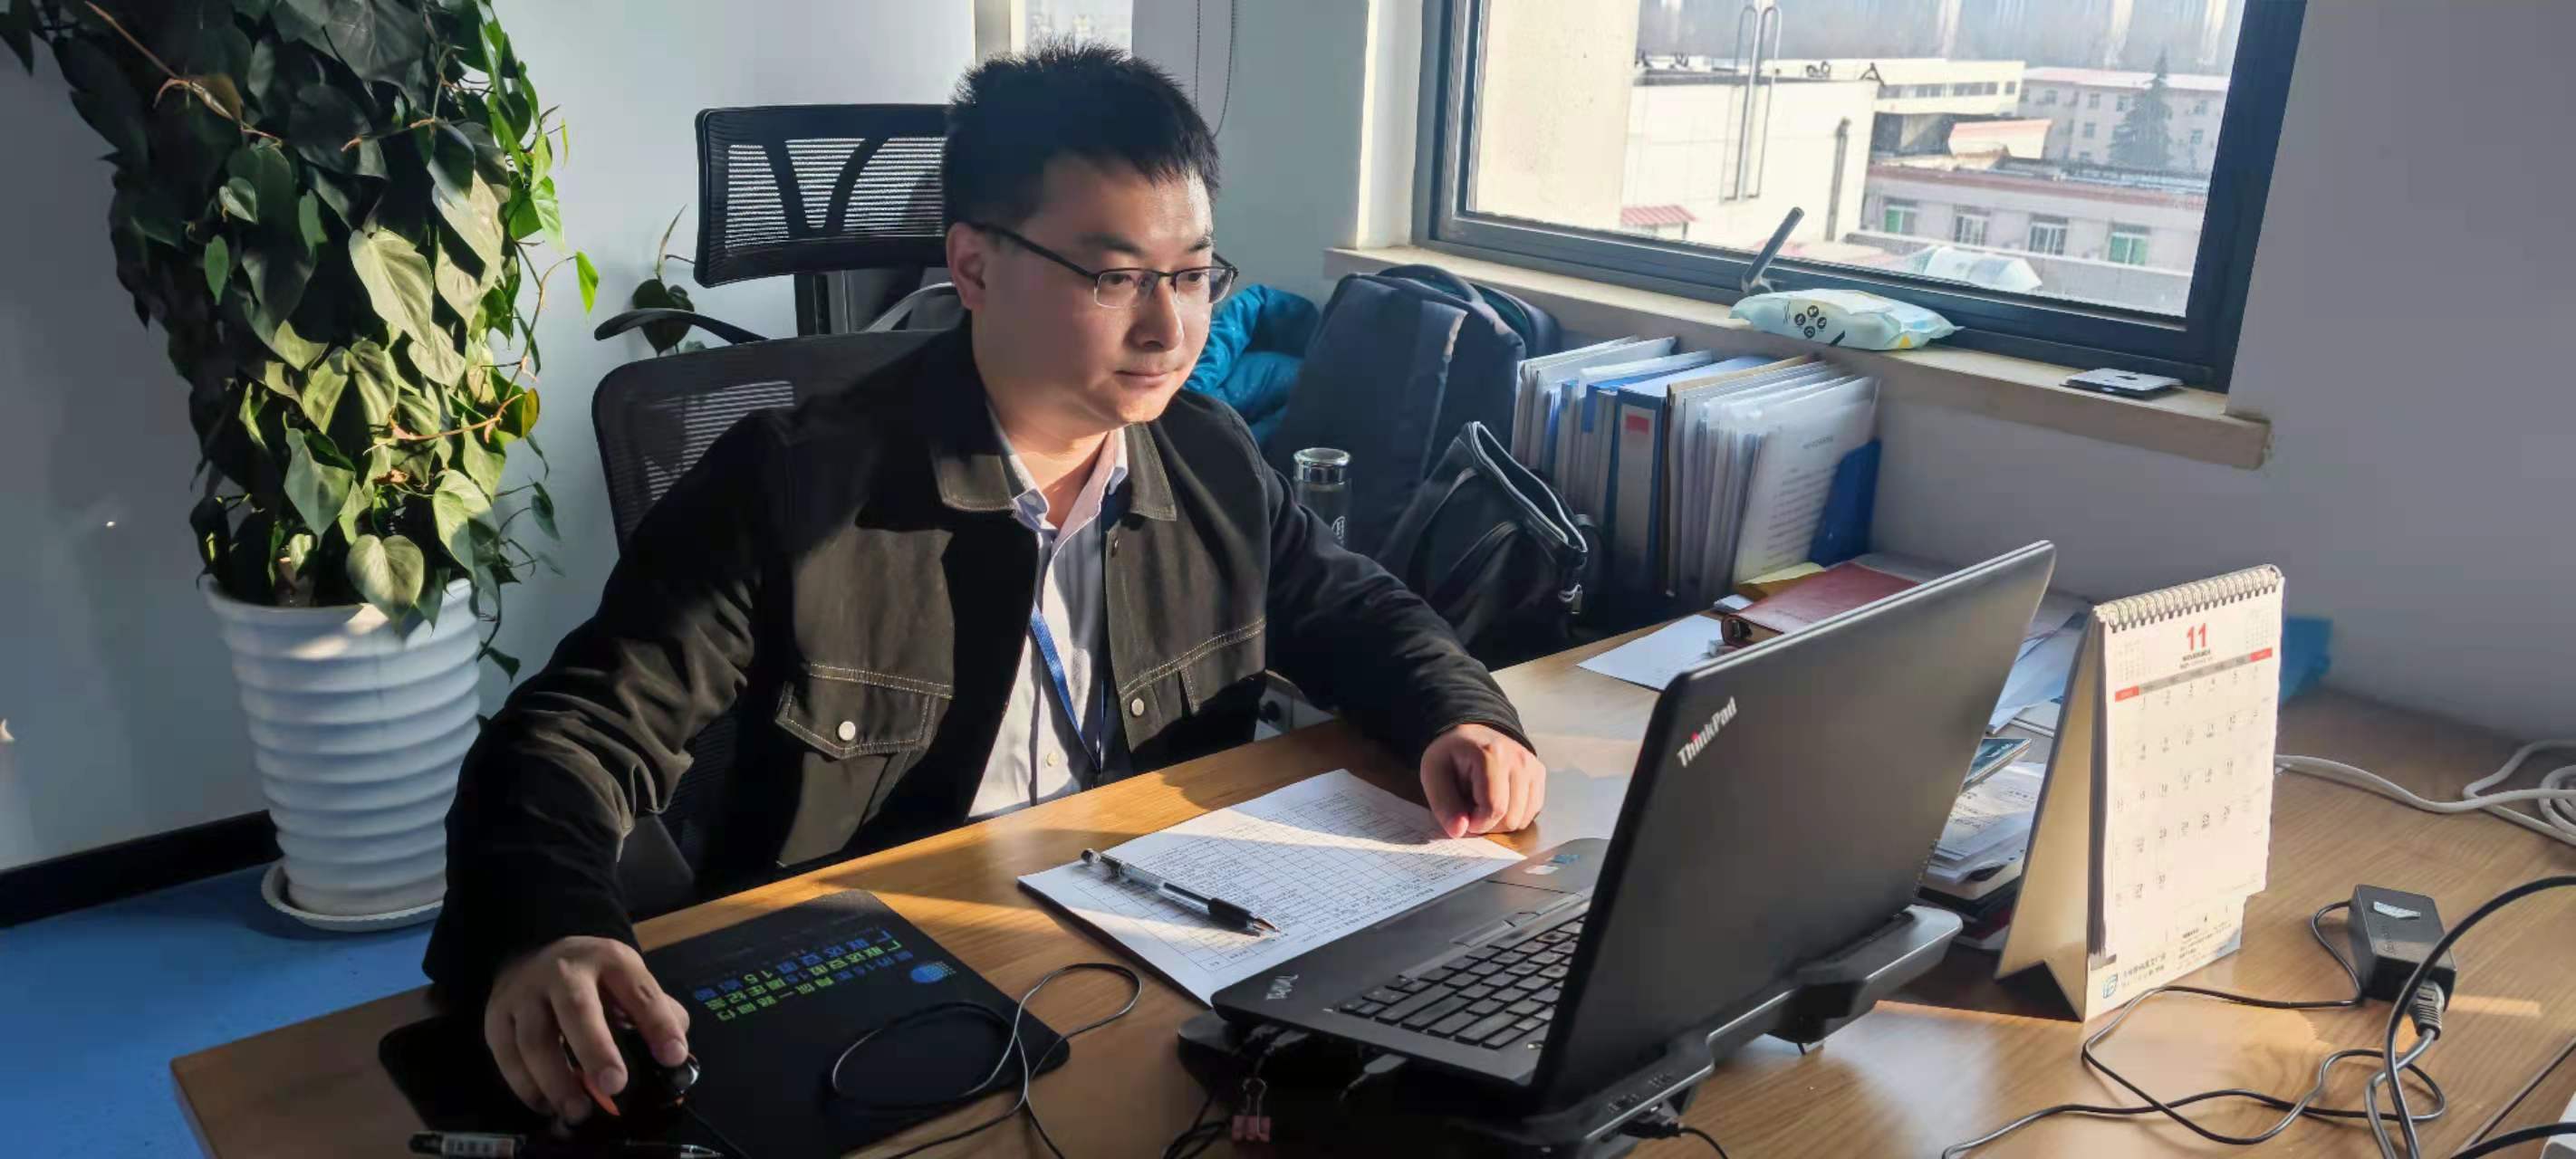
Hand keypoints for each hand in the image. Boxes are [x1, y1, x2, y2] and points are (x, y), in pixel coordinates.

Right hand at [483, 935, 690, 1123]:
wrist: (534, 954)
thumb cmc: (593, 979)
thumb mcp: (628, 981)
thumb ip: (656, 1012)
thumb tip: (675, 1056)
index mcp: (609, 959)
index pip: (639, 990)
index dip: (658, 1023)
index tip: (672, 1057)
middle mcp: (563, 971)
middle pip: (577, 1008)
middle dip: (596, 1049)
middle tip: (614, 1085)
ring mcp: (524, 993)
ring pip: (536, 1039)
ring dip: (557, 1081)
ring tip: (579, 1111)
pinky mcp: (496, 1017)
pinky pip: (508, 1057)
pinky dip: (527, 1087)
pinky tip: (548, 1105)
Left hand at [1419, 723, 1545, 837]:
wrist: (1470, 734)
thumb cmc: (1450, 755)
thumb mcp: (1433, 776)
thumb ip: (1444, 805)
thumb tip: (1459, 831)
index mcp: (1491, 755)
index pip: (1494, 809)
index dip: (1475, 824)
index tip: (1461, 816)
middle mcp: (1519, 759)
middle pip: (1511, 818)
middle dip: (1487, 824)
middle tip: (1470, 807)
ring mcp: (1533, 767)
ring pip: (1522, 819)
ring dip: (1500, 821)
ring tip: (1483, 802)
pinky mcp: (1539, 774)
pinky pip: (1531, 812)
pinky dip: (1513, 815)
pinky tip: (1498, 801)